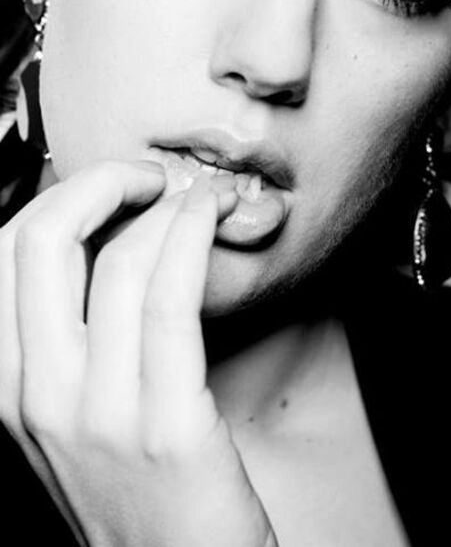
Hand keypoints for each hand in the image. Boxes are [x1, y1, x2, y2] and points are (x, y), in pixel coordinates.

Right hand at [0, 161, 277, 546]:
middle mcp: (39, 395)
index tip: (113, 184)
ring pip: (118, 259)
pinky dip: (190, 236)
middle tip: (150, 176)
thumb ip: (77, 336)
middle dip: (101, 182)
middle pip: (43, 240)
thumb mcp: (80, 417)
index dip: (62, 196)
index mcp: (10, 388)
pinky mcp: (165, 425)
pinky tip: (210, 217)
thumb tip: (105, 240)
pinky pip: (170, 297)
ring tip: (200, 195)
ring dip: (167, 205)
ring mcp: (99, 412)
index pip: (8, 253)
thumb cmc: (140, 496)